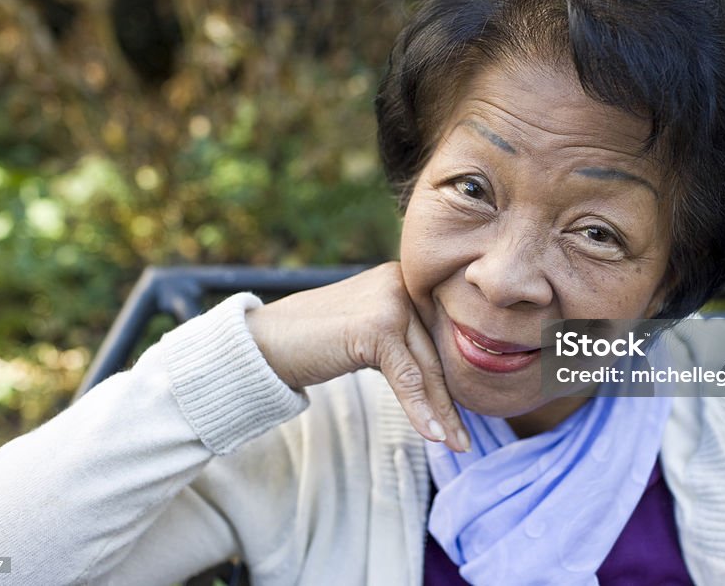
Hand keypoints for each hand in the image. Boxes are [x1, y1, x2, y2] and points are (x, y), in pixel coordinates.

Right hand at [245, 262, 468, 451]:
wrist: (261, 344)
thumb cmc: (312, 343)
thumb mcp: (366, 335)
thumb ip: (401, 342)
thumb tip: (442, 379)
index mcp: (402, 280)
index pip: (436, 336)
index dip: (450, 378)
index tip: (462, 416)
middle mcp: (401, 282)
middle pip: (434, 352)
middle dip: (450, 400)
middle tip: (463, 439)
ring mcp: (391, 300)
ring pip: (425, 366)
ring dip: (442, 411)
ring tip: (456, 444)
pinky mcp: (378, 325)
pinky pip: (407, 376)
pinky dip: (420, 409)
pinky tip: (433, 435)